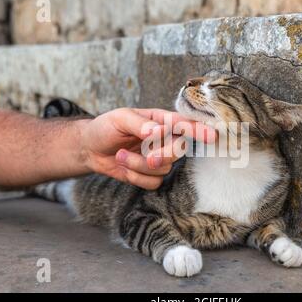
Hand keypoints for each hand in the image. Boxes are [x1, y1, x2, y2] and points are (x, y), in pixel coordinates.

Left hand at [79, 108, 215, 189]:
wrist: (90, 148)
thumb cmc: (105, 127)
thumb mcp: (119, 119)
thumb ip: (141, 124)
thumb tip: (158, 131)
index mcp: (160, 121)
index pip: (184, 125)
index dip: (199, 131)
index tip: (212, 136)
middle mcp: (164, 139)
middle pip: (178, 150)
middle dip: (162, 155)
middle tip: (146, 155)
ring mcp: (158, 158)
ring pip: (163, 168)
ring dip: (138, 165)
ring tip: (120, 155)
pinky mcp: (150, 175)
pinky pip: (153, 182)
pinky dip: (135, 177)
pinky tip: (123, 167)